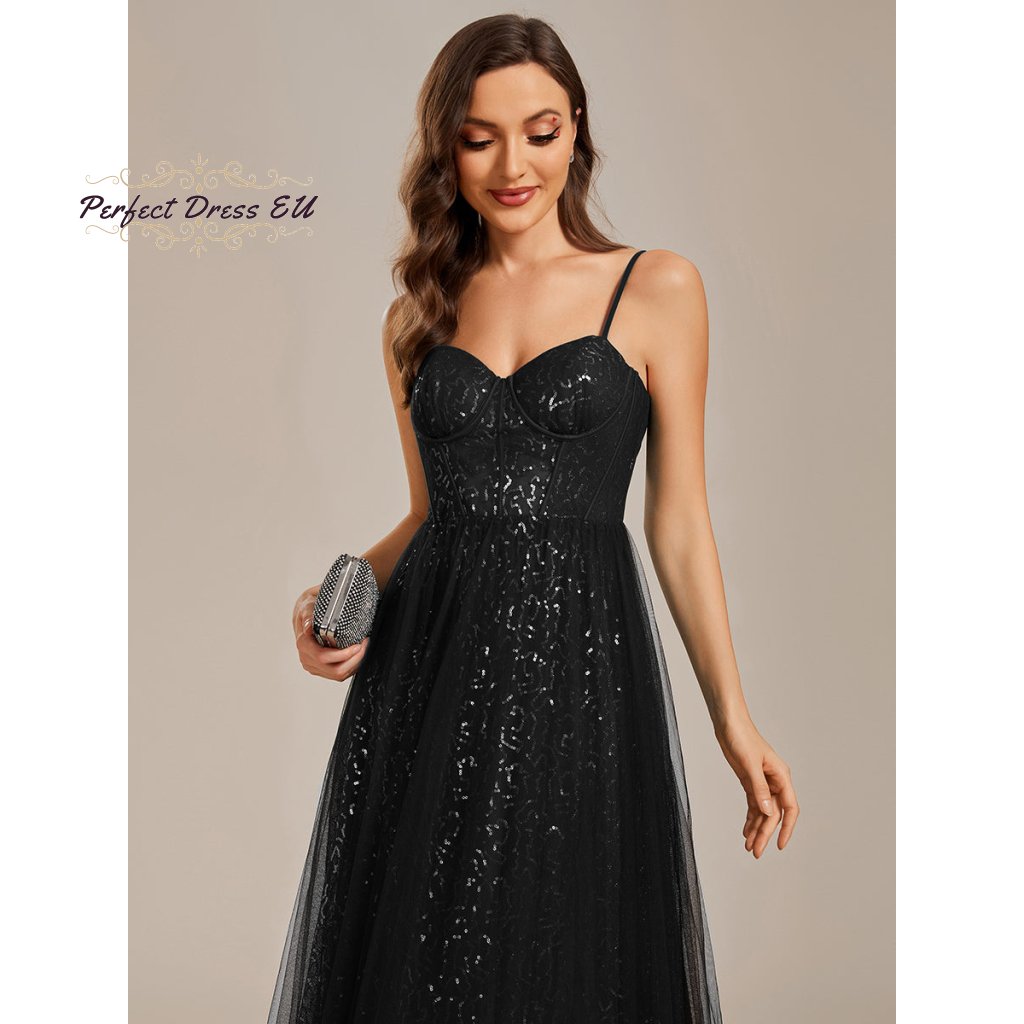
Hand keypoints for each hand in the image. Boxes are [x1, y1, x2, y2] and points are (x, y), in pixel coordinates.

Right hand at [292, 584, 369, 683]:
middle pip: (335, 671)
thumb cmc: (308, 610)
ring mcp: (315, 666)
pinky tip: (358, 655)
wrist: (306, 614)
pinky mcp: (322, 669)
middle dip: (354, 660)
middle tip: (365, 646)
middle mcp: (307, 659)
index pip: (323, 658)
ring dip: (355, 664)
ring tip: (364, 649)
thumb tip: (308, 627)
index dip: (343, 655)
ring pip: (339, 675)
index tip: (358, 645)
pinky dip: (351, 666)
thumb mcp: (307, 607)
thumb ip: (308, 616)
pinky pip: (339, 674)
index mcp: (304, 645)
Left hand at [713, 714, 798, 857]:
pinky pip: (753, 804)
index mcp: (781, 775)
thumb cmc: (741, 737)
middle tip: (755, 852)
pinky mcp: (750, 781)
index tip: (779, 845)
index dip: (786, 828)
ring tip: (749, 846)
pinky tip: (746, 831)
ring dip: (756, 829)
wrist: (728, 722)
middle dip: (765, 834)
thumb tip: (768, 811)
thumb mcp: (749, 764)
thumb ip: (759, 788)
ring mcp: (762, 782)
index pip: (789, 808)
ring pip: (763, 812)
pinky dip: (750, 818)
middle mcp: (775, 781)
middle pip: (773, 814)